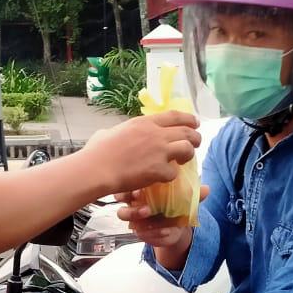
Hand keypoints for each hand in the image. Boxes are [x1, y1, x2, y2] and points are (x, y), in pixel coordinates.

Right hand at [81, 111, 200, 193]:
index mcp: (144, 123)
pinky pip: (174, 173)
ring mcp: (159, 152)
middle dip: (195, 137)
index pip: (174, 115)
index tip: (194, 122)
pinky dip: (171, 176)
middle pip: (187, 131)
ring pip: (188, 148)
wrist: (96, 169)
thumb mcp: (108, 132)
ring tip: (184, 161)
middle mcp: (156, 134)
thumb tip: (112, 134)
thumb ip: (118, 132)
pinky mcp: (158, 170)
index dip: (188, 119)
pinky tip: (164, 177)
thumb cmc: (96, 152)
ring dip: (189, 155)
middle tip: (195, 143)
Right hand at [116, 185, 209, 248]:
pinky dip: (155, 233)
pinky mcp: (141, 233)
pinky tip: (167, 230)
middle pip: (122, 207)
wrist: (177, 226)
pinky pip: (143, 234)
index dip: (128, 188)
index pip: (126, 187)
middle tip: (145, 207)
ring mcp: (135, 220)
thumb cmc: (175, 204)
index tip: (138, 190)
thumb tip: (206, 189)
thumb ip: (193, 194)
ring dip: (139, 218)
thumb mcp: (184, 198)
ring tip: (155, 218)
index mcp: (140, 190)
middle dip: (131, 208)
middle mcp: (133, 205)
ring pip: (129, 221)